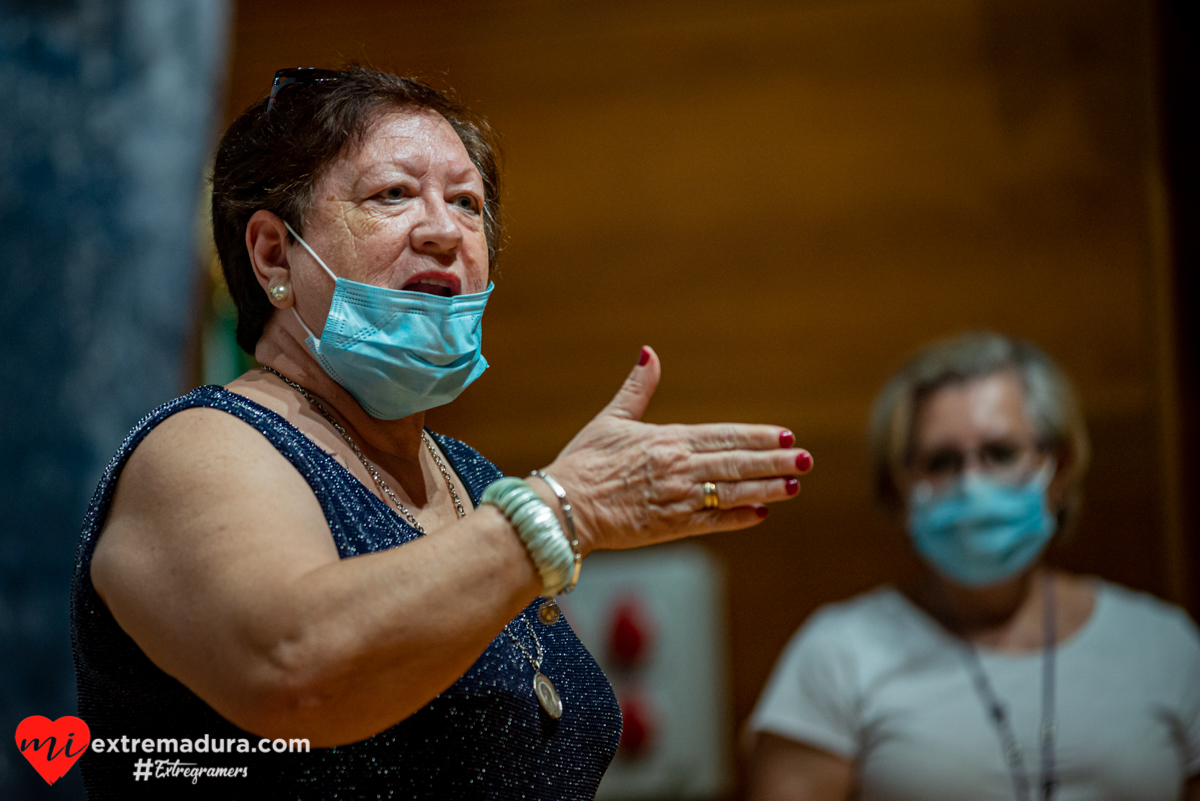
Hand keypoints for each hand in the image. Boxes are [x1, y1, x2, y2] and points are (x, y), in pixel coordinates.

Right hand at [542, 346, 811, 554]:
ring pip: (732, 492)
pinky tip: (760, 514)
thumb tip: (649, 354)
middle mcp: (679, 467)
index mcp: (668, 440)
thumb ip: (637, 389)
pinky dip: (738, 518)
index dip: (758, 436)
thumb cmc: (584, 462)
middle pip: (737, 462)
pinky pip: (712, 521)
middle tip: (806, 459)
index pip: (725, 435)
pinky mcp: (670, 526)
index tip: (786, 435)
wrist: (564, 506)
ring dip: (766, 488)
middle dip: (774, 461)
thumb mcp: (611, 419)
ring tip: (794, 486)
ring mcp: (678, 498)